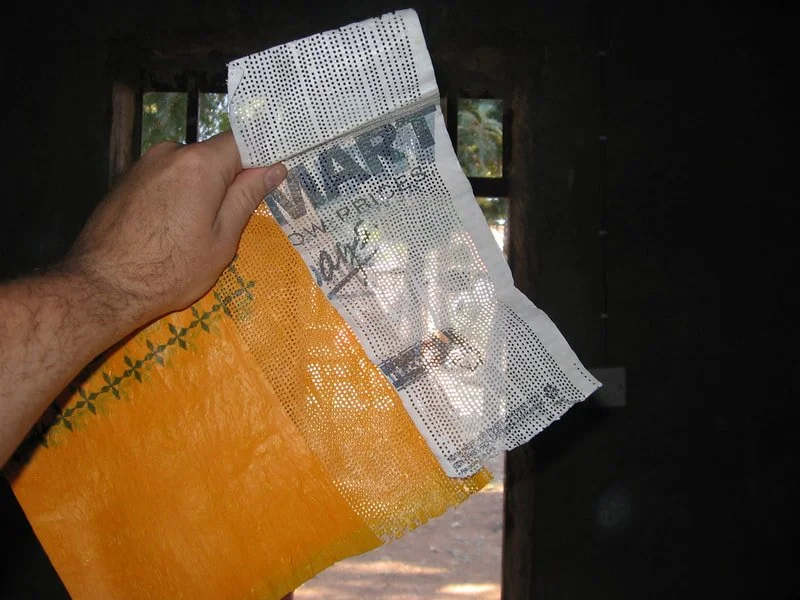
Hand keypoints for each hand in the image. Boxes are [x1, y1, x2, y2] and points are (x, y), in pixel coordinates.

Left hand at [66, 132, 286, 330]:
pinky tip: (170, 231)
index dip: (261, 157)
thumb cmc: (171, 269)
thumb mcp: (222, 239)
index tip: (274, 177)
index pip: (242, 142)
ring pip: (188, 170)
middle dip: (228, 182)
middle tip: (233, 222)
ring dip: (200, 192)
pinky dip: (177, 198)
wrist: (103, 287)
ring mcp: (144, 165)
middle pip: (213, 157)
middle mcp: (170, 153)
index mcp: (200, 164)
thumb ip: (247, 197)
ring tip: (196, 233)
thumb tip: (273, 169)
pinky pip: (166, 180)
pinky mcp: (127, 181)